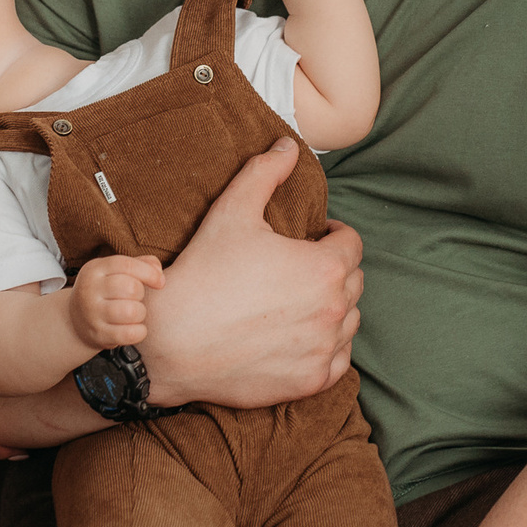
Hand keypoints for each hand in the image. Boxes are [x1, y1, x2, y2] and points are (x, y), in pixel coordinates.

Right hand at [70, 253, 163, 347]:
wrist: (75, 320)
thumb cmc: (104, 292)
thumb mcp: (115, 272)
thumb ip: (140, 264)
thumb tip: (158, 271)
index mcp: (95, 269)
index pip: (127, 265)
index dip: (149, 273)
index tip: (160, 282)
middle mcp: (90, 290)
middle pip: (131, 288)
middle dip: (141, 294)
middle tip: (135, 298)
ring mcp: (92, 314)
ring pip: (131, 312)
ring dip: (140, 313)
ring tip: (134, 313)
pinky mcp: (98, 335)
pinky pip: (129, 334)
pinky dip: (140, 332)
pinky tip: (135, 328)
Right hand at [139, 138, 362, 408]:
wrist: (172, 342)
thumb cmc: (204, 274)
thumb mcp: (231, 211)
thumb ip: (265, 172)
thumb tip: (289, 146)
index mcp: (324, 267)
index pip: (352, 245)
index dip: (334, 235)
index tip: (317, 237)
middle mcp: (334, 310)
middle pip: (353, 282)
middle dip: (334, 270)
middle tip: (303, 267)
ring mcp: (324, 349)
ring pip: (349, 321)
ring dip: (334, 307)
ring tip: (303, 299)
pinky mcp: (311, 381)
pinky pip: (339, 360)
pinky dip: (328, 347)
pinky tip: (302, 334)